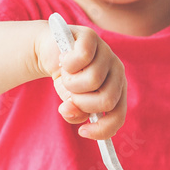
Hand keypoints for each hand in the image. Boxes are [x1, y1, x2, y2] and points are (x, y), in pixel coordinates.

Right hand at [42, 24, 126, 139]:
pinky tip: (64, 59)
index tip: (82, 132)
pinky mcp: (92, 37)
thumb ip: (73, 112)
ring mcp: (106, 52)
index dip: (102, 128)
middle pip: (106, 99)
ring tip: (66, 74)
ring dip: (70, 83)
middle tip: (70, 94)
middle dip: (81, 102)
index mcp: (117, 89)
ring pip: (92, 80)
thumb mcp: (69, 100)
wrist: (51, 50)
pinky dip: (67, 64)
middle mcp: (117, 71)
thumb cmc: (67, 77)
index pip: (118, 115)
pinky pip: (83, 58)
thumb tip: (69, 110)